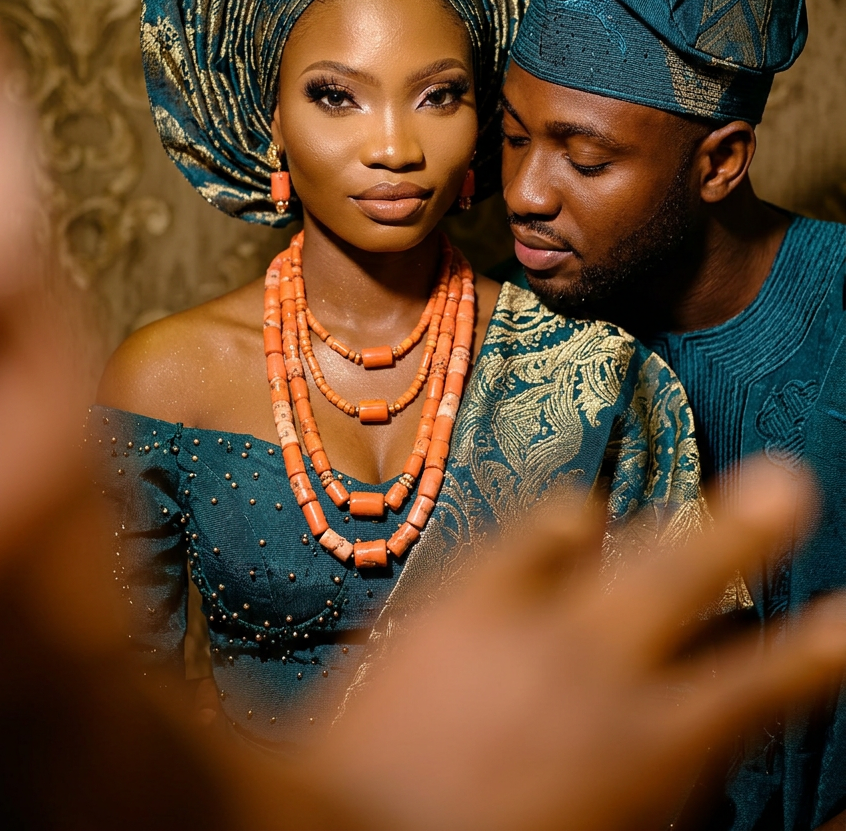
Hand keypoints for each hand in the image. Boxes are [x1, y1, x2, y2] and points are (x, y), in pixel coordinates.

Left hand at [328, 461, 845, 830]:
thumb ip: (653, 784)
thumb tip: (682, 751)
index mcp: (645, 746)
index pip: (755, 688)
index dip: (814, 653)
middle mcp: (594, 664)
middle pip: (688, 573)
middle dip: (745, 529)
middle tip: (790, 483)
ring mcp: (522, 615)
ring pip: (612, 536)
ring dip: (653, 527)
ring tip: (680, 515)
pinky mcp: (456, 590)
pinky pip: (529, 528)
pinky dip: (565, 525)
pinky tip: (575, 525)